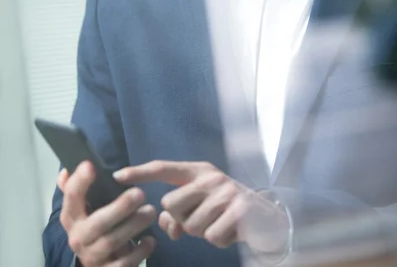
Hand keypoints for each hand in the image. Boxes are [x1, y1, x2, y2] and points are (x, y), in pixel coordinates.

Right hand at [58, 161, 156, 266]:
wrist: (98, 262)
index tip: (91, 165)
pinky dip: (138, 252)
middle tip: (140, 193)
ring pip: (111, 242)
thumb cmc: (95, 225)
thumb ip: (76, 189)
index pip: (71, 198)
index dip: (79, 182)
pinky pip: (123, 264)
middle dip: (119, 208)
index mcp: (71, 218)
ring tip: (151, 212)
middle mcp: (78, 238)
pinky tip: (150, 240)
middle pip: (97, 223)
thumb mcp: (86, 208)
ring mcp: (91, 257)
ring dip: (133, 226)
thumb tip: (65, 172)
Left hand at [114, 160, 288, 253]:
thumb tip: (164, 223)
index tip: (117, 176)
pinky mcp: (240, 210)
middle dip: (181, 219)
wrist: (267, 215)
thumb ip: (179, 211)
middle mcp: (211, 176)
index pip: (164, 168)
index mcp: (199, 170)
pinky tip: (230, 231)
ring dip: (202, 232)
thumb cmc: (226, 208)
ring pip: (191, 225)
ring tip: (218, 222)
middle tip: (200, 218)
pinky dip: (218, 240)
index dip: (140, 172)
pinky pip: (212, 236)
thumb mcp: (203, 204)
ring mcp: (226, 192)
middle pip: (172, 204)